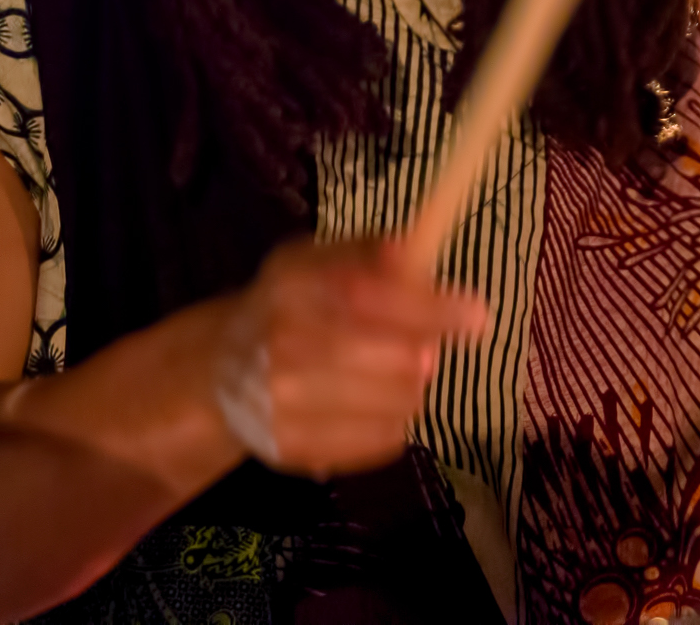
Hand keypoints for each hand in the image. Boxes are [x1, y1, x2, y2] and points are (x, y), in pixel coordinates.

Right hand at [211, 237, 485, 479]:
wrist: (222, 369)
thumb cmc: (287, 304)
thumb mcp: (316, 262)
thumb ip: (366, 253)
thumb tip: (414, 250)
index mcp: (291, 287)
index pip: (367, 298)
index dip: (427, 308)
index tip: (477, 315)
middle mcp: (282, 347)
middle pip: (392, 361)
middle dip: (423, 352)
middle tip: (427, 350)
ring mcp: (285, 405)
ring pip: (397, 403)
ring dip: (411, 386)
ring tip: (392, 373)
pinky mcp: (296, 450)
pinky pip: (383, 440)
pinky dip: (393, 420)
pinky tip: (371, 403)